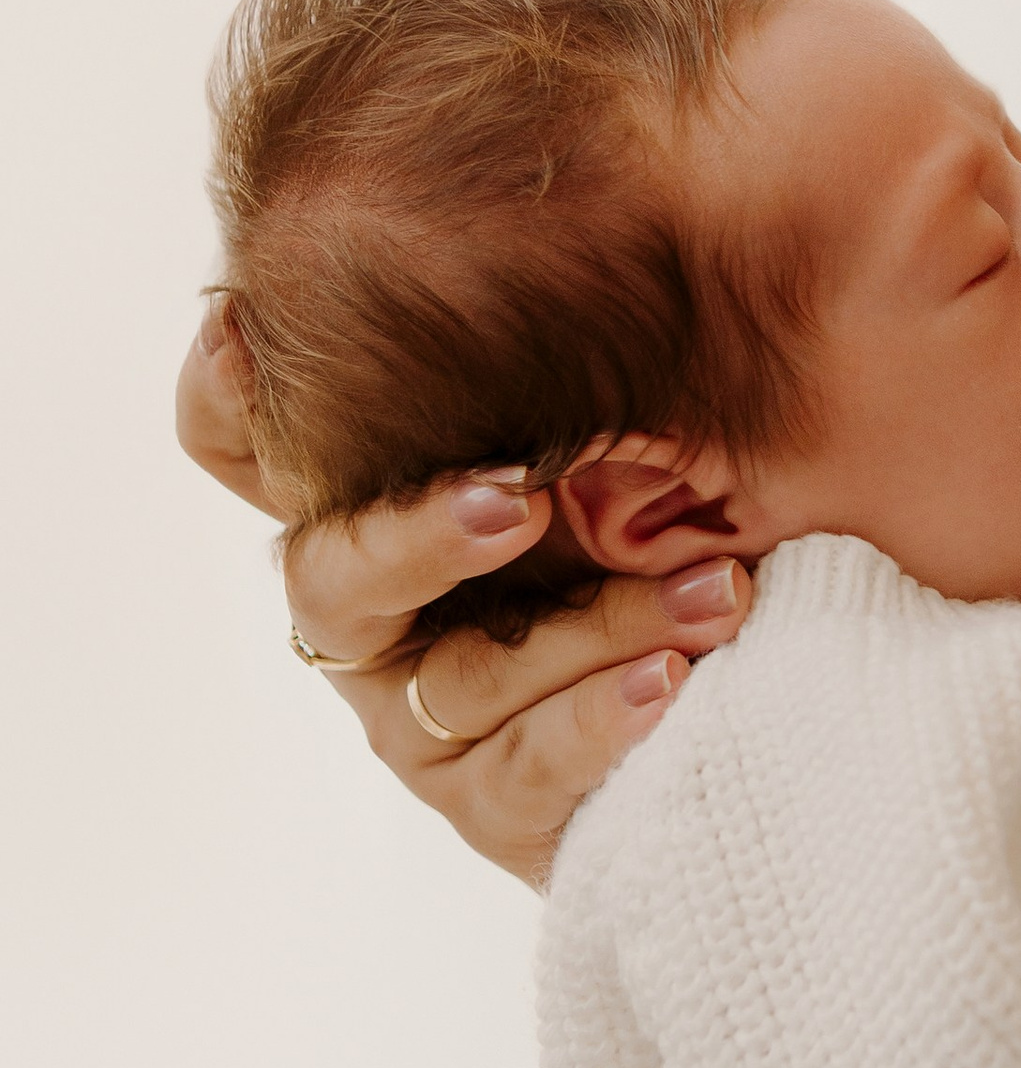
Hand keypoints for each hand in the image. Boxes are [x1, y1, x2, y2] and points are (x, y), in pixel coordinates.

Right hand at [176, 304, 751, 886]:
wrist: (752, 674)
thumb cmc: (658, 523)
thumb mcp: (614, 426)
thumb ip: (548, 362)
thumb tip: (452, 259)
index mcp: (376, 507)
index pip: (236, 446)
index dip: (222, 399)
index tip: (260, 341)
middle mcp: (373, 617)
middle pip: (331, 577)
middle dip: (420, 535)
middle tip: (520, 496)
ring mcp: (421, 720)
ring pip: (468, 678)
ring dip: (599, 627)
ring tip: (713, 594)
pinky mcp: (493, 807)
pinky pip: (528, 770)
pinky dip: (602, 719)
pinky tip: (671, 680)